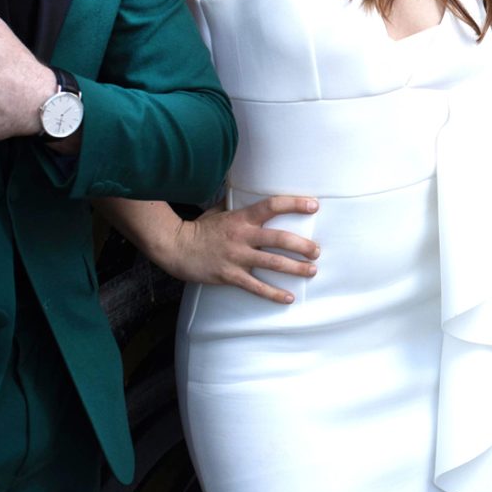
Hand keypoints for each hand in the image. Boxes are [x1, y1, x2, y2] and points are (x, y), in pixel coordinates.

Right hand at [143, 195, 319, 303]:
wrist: (175, 247)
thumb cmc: (200, 228)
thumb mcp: (219, 210)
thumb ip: (237, 206)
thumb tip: (250, 193)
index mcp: (241, 218)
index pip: (272, 206)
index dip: (294, 204)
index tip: (314, 206)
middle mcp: (242, 236)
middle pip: (279, 239)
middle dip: (303, 245)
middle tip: (317, 251)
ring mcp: (237, 257)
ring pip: (273, 263)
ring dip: (296, 268)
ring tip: (312, 271)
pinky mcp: (230, 276)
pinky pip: (256, 287)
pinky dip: (274, 294)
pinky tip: (289, 298)